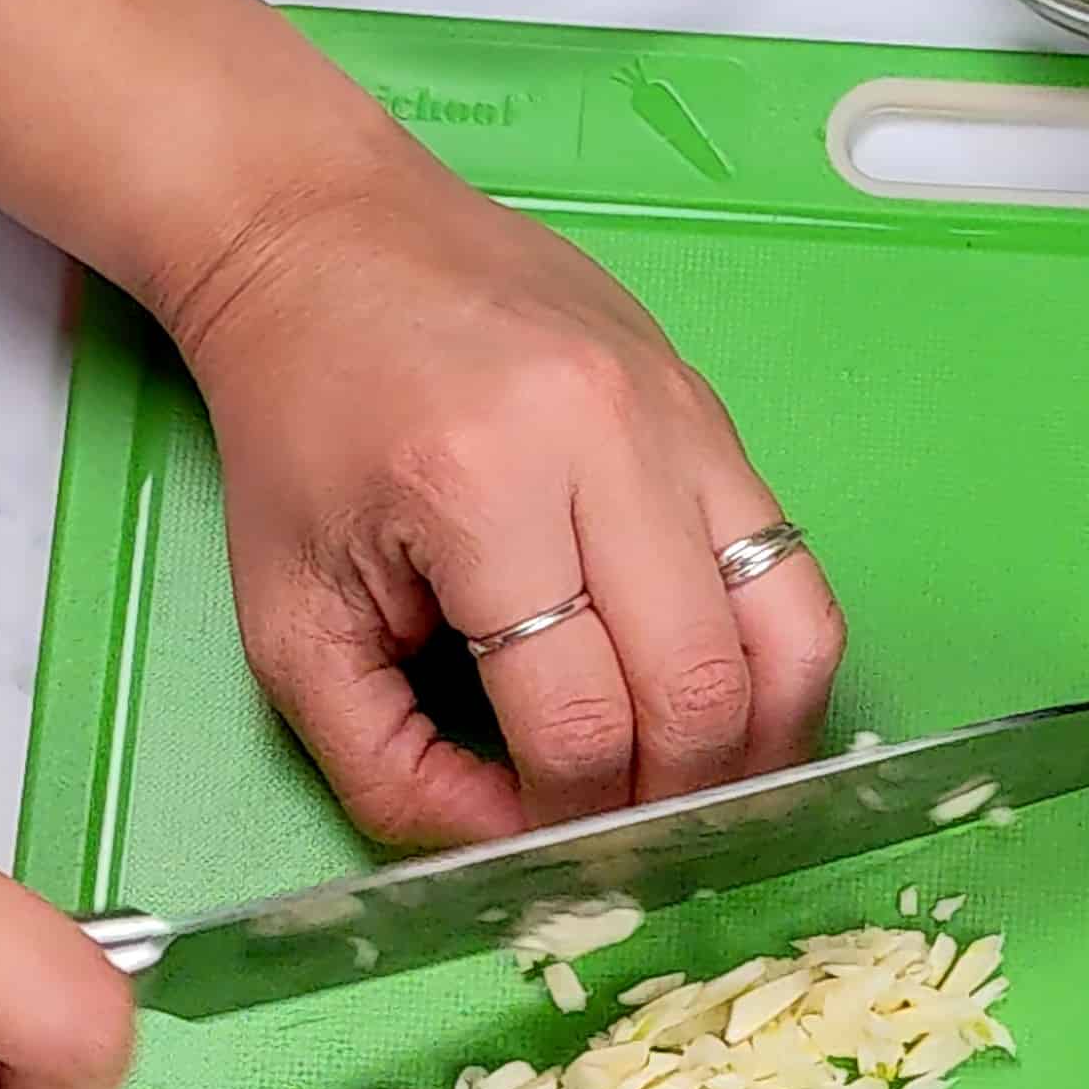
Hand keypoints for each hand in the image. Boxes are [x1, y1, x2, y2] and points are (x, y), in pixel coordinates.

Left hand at [176, 174, 846, 847]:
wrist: (330, 237)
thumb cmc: (301, 427)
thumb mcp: (291, 620)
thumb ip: (387, 768)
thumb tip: (513, 851)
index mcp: (479, 489)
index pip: (580, 719)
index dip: (575, 819)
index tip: (551, 843)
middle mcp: (604, 444)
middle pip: (701, 692)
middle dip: (675, 798)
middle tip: (631, 830)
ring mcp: (682, 423)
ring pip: (791, 637)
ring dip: (760, 746)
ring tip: (703, 784)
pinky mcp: (719, 419)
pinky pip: (798, 575)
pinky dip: (781, 668)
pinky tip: (731, 706)